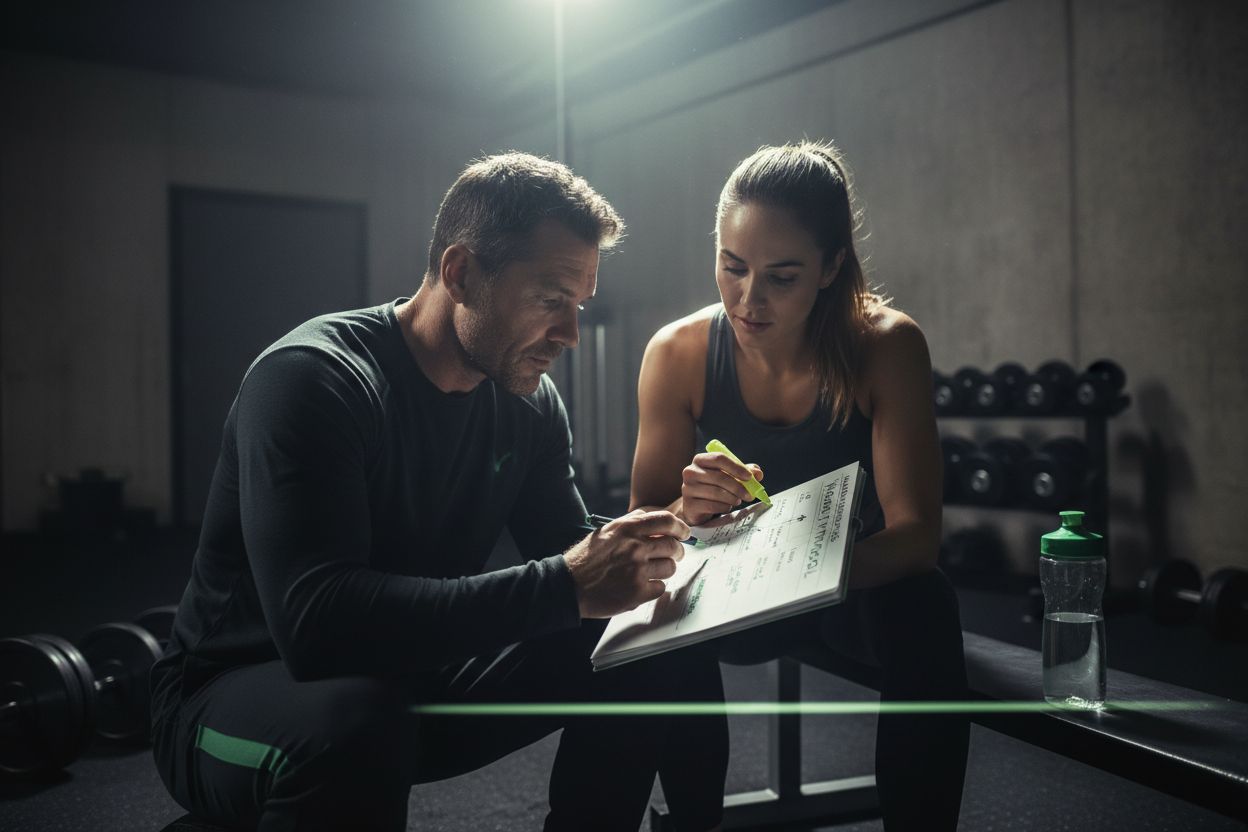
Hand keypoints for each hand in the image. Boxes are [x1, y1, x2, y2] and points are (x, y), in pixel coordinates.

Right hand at [564, 510, 689, 617]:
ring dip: (664, 571)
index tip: (684, 534)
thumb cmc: (587, 558)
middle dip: (676, 552)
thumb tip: (657, 521)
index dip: (681, 528)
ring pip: (670, 568)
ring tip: (650, 572)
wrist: (569, 585)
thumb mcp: (607, 531)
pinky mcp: (637, 592)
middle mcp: (635, 547)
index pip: (667, 521)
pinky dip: (654, 588)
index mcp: (628, 528)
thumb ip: (632, 523)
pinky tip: (640, 586)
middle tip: (672, 556)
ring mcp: (637, 570)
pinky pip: (660, 588)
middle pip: (673, 546)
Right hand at [680, 452, 763, 526]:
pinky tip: (728, 506)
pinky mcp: (689, 505)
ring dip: (732, 498)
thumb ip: (744, 472)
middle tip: (750, 495)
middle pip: (719, 476)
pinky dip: (724, 507)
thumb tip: (758, 473)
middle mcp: (690, 472)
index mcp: (700, 460)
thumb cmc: (714, 486)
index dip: (736, 467)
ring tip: (738, 500)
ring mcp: (687, 488)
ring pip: (716, 492)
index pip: (719, 458)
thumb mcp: (729, 476)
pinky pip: (711, 505)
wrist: (696, 506)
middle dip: (738, 486)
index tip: (750, 477)